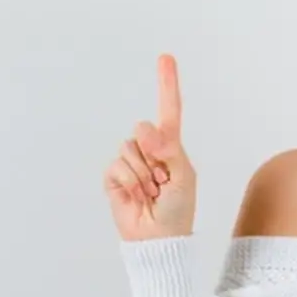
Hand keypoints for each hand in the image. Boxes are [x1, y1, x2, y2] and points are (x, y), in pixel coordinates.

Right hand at [102, 54, 196, 240]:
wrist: (158, 238)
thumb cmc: (178, 209)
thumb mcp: (183, 176)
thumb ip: (167, 149)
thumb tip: (145, 127)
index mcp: (171, 147)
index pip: (168, 110)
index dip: (167, 84)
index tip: (165, 57)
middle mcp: (149, 150)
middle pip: (143, 132)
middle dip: (154, 158)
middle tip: (163, 183)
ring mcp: (130, 162)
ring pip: (129, 150)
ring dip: (143, 175)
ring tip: (151, 193)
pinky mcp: (113, 176)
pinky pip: (116, 167)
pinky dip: (128, 183)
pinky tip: (136, 196)